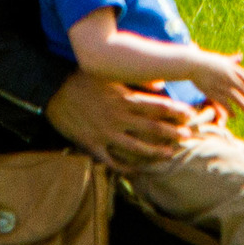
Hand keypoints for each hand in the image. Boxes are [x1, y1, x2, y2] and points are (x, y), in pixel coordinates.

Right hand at [47, 73, 193, 168]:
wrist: (53, 91)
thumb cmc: (82, 77)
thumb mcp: (109, 73)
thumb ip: (136, 79)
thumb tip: (161, 84)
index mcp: (124, 98)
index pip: (156, 106)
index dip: (175, 112)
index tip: (190, 115)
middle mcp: (118, 118)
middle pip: (151, 128)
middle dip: (172, 133)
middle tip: (187, 137)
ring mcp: (106, 134)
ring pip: (136, 148)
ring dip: (155, 152)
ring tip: (169, 154)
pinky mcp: (93, 145)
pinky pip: (112, 161)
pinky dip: (125, 167)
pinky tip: (136, 171)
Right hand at [187, 50, 243, 116]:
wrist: (193, 64)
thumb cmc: (207, 61)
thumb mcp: (221, 59)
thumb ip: (232, 60)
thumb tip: (241, 56)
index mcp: (232, 67)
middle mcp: (228, 76)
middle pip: (243, 89)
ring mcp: (221, 84)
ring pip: (236, 98)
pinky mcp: (213, 92)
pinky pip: (225, 103)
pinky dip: (230, 110)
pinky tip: (234, 116)